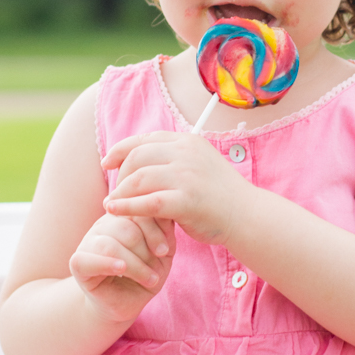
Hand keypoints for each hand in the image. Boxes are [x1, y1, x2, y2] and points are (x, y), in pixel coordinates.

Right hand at [69, 212, 174, 325]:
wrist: (125, 303)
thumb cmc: (144, 275)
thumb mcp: (161, 255)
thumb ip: (164, 234)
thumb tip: (167, 213)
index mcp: (122, 216)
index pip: (136, 211)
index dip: (153, 230)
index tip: (166, 251)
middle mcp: (102, 225)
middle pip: (124, 228)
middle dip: (145, 250)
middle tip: (158, 270)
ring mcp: (87, 242)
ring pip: (109, 245)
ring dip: (134, 264)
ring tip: (149, 279)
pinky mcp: (77, 263)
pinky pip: (87, 260)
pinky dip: (106, 264)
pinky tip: (121, 270)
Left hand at [101, 132, 246, 246]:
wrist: (247, 215)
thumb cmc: (219, 195)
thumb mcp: (197, 165)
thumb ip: (172, 159)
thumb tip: (137, 161)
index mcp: (188, 141)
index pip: (145, 139)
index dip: (120, 150)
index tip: (107, 162)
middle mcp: (186, 153)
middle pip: (137, 156)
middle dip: (120, 175)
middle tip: (114, 191)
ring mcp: (187, 176)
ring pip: (139, 178)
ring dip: (120, 193)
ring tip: (111, 205)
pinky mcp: (187, 200)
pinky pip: (148, 202)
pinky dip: (127, 207)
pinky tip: (115, 211)